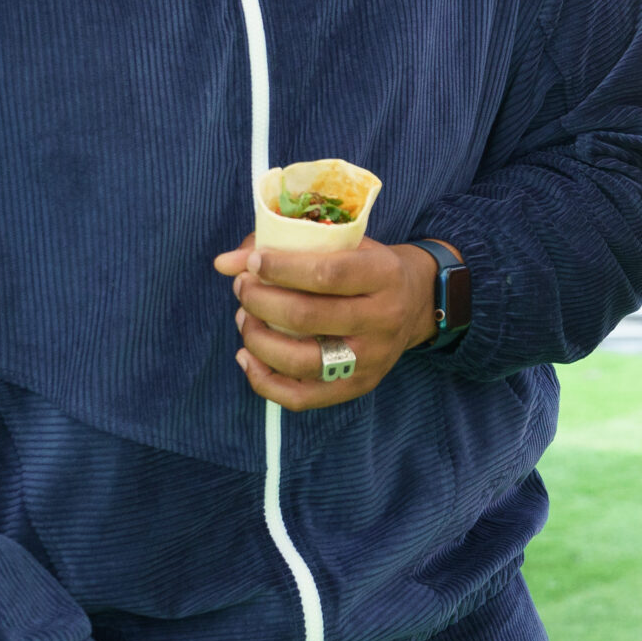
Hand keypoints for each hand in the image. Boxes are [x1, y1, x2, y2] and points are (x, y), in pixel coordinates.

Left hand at [215, 235, 442, 409]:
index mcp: (384, 275)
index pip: (327, 274)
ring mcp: (372, 359)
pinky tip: (247, 355)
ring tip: (245, 317)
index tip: (252, 262)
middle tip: (243, 287)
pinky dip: (263, 380)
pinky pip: (301, 397)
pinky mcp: (358, 387)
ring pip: (300, 361)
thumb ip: (288, 246)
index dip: (281, 268)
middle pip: (307, 317)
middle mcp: (383, 319)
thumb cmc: (369, 266)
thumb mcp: (344, 244)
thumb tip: (225, 262)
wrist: (416, 302)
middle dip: (261, 301)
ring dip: (258, 339)